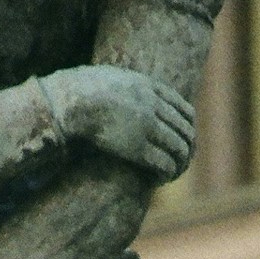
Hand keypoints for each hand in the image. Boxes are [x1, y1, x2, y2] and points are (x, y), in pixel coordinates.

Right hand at [42, 64, 196, 182]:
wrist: (70, 101)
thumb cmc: (82, 90)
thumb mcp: (112, 78)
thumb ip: (127, 86)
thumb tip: (124, 89)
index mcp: (150, 88)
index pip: (186, 111)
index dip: (188, 129)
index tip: (184, 141)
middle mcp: (153, 106)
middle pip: (186, 132)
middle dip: (187, 151)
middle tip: (180, 164)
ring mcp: (147, 126)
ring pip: (180, 149)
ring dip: (179, 166)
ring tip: (170, 175)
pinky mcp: (137, 148)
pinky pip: (164, 164)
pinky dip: (166, 174)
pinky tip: (158, 180)